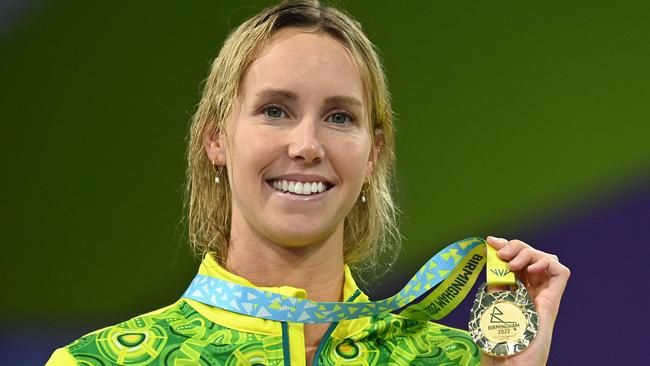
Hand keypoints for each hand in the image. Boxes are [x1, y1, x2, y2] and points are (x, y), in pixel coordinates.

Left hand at [479, 236, 570, 365]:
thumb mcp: (488, 307)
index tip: (490, 241)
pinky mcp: (552, 303)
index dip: (506, 247)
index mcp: (515, 292)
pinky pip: (560, 272)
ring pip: (546, 259)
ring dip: (529, 253)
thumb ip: (493, 286)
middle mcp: (531, 292)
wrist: (508, 365)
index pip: (516, 260)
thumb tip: (490, 262)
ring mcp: (543, 297)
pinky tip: (531, 269)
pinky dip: (546, 262)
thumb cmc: (496, 344)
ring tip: (513, 265)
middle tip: (500, 252)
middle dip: (516, 246)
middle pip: (531, 256)